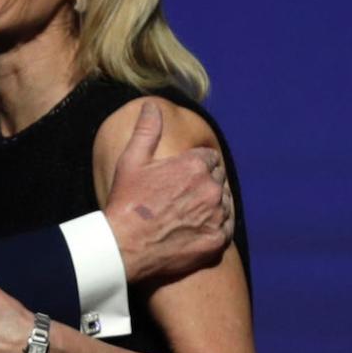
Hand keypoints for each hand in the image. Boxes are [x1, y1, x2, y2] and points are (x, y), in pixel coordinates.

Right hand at [104, 101, 232, 282]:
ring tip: (187, 212)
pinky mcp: (216, 240)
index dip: (195, 165)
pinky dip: (217, 226)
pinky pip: (227, 228)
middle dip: (204, 182)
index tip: (181, 175)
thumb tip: (151, 106)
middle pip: (218, 178)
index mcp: (194, 165)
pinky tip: (199, 228)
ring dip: (212, 204)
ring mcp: (216, 216)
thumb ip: (147, 130)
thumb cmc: (126, 202)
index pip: (210, 158)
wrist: (124, 246)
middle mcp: (210, 188)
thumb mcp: (132, 160)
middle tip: (182, 195)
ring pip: (224, 202)